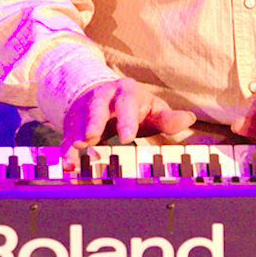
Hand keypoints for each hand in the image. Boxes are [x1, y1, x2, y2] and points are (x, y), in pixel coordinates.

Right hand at [60, 79, 196, 170]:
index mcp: (126, 91)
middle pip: (97, 105)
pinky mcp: (73, 124)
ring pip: (79, 120)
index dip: (126, 119)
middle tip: (91, 138)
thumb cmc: (135, 107)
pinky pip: (67, 136)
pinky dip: (66, 150)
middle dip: (94, 121)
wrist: (103, 95)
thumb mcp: (152, 109)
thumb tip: (189, 119)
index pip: (127, 102)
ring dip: (76, 136)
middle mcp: (103, 96)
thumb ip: (167, 118)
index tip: (127, 137)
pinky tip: (68, 165)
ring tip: (76, 149)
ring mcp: (85, 109)